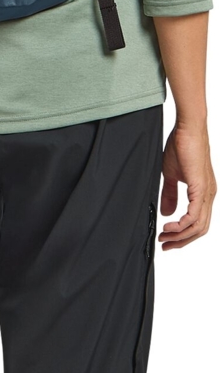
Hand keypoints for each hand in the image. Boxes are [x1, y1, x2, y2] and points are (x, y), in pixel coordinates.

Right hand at [159, 121, 216, 250]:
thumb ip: (170, 195)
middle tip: (164, 243)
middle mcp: (209, 196)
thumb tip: (167, 213)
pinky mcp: (201, 189)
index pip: (198, 223)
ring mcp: (207, 193)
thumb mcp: (172, 175)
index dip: (182, 235)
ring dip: (180, 235)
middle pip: (200, 230)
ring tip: (164, 235)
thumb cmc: (181, 146)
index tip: (166, 238)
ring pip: (198, 226)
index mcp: (204, 194)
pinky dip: (181, 225)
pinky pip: (194, 216)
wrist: (188, 129)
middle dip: (181, 241)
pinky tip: (169, 225)